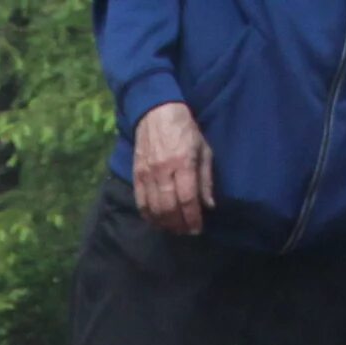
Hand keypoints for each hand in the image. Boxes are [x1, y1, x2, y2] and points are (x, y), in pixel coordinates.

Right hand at [133, 102, 215, 234]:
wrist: (155, 112)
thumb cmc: (185, 130)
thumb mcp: (203, 149)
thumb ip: (206, 178)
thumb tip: (209, 205)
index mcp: (183, 163)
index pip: (187, 199)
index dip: (193, 218)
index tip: (198, 228)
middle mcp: (163, 171)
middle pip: (170, 208)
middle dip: (179, 224)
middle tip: (187, 231)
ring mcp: (147, 174)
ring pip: (154, 208)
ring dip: (165, 223)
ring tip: (174, 228)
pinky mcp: (136, 174)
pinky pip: (140, 202)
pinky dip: (149, 216)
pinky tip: (157, 221)